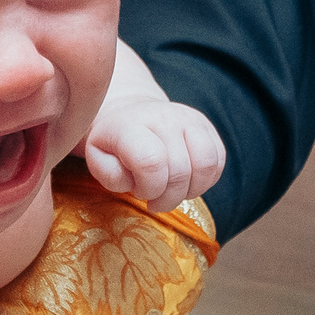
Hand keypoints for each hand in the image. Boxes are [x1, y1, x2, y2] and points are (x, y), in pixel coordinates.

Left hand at [81, 94, 223, 209]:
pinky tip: (186, 182)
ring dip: (190, 190)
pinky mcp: (205, 125)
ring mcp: (188, 118)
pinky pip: (218, 160)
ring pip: (206, 165)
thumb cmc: (112, 146)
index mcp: (130, 125)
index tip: (140, 193)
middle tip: (154, 199)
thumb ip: (109, 174)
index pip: (151, 161)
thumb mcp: (96, 160)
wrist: (128, 114)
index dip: (149, 188)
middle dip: (168, 197)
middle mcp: (163, 116)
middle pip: (180, 170)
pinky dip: (205, 180)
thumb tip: (133, 180)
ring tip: (173, 191)